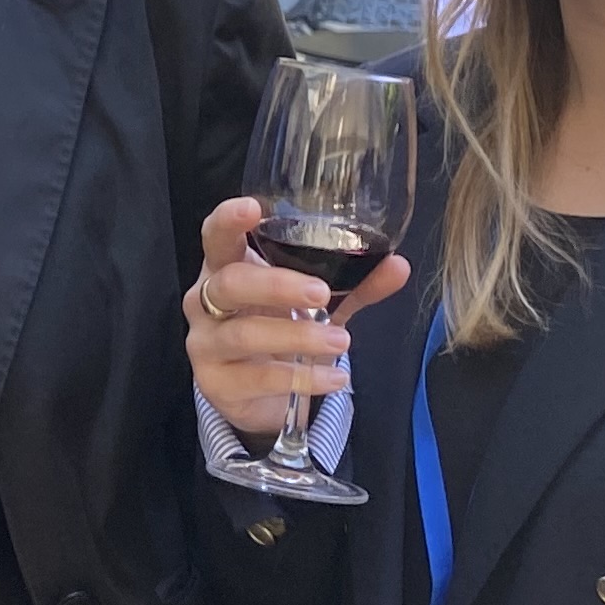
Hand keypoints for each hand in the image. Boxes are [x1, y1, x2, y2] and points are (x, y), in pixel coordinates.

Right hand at [183, 197, 408, 440]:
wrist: (261, 396)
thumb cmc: (280, 330)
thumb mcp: (316, 304)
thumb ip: (354, 284)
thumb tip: (399, 265)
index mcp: (226, 268)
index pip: (216, 237)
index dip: (227, 221)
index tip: (252, 208)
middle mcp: (205, 302)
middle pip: (229, 284)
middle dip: (276, 286)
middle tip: (320, 293)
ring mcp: (205, 344)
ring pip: (243, 334)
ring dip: (296, 336)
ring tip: (341, 341)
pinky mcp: (216, 384)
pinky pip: (256, 378)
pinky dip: (301, 377)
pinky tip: (333, 377)